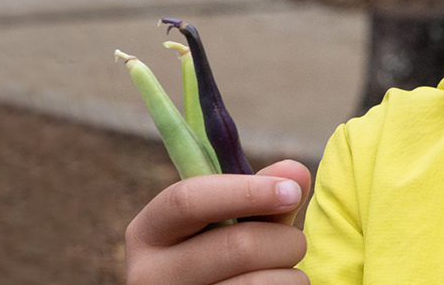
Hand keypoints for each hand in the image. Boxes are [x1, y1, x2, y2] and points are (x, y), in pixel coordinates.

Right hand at [126, 159, 311, 284]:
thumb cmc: (225, 256)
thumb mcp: (234, 221)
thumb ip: (263, 194)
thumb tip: (294, 170)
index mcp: (148, 232)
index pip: (188, 200)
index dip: (247, 191)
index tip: (291, 192)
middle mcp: (148, 273)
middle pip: (238, 246)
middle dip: (285, 240)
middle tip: (295, 243)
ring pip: (257, 283)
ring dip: (291, 273)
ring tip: (283, 272)